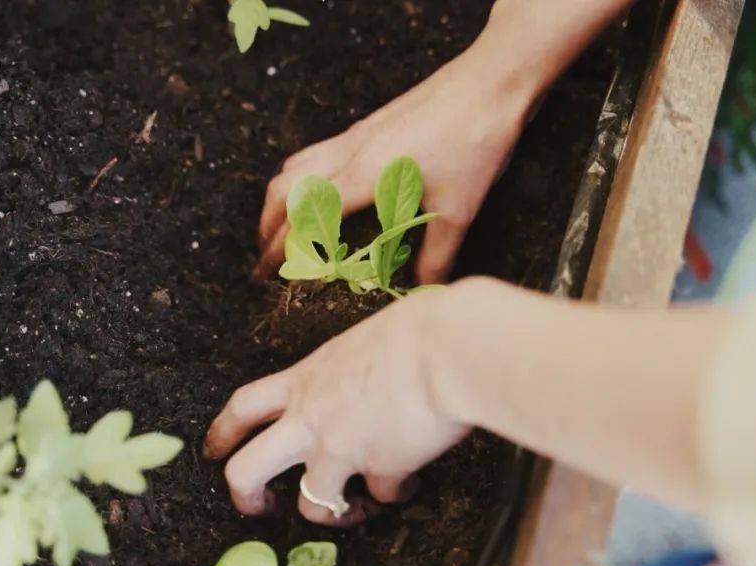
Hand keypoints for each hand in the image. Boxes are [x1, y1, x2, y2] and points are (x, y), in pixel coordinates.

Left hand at [203, 288, 471, 525]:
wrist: (448, 350)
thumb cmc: (414, 329)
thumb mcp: (362, 342)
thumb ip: (349, 369)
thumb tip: (370, 376)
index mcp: (303, 380)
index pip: (243, 407)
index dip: (222, 433)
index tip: (215, 451)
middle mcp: (311, 420)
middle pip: (246, 471)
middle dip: (244, 498)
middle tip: (258, 509)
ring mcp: (342, 450)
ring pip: (312, 506)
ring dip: (333, 513)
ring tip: (355, 507)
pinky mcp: (381, 470)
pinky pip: (382, 497)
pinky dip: (396, 494)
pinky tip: (412, 481)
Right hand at [254, 43, 531, 283]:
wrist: (490, 83)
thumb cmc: (474, 141)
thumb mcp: (459, 209)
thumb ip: (436, 256)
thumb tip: (424, 291)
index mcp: (362, 176)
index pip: (303, 219)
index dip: (282, 250)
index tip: (268, 275)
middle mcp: (349, 152)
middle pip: (284, 190)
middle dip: (267, 227)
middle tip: (265, 260)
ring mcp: (356, 135)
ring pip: (295, 167)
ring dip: (279, 200)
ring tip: (279, 228)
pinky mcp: (368, 126)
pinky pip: (316, 152)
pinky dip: (300, 178)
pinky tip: (319, 193)